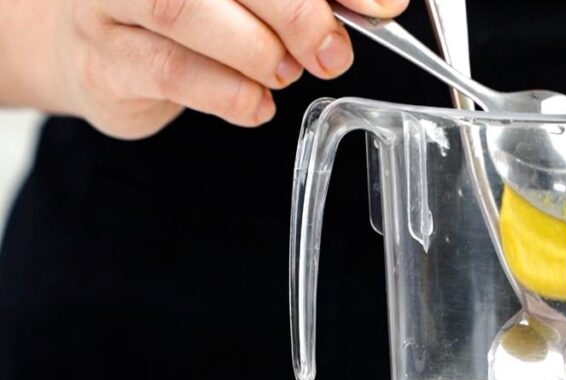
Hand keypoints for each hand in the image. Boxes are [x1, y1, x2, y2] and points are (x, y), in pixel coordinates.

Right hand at [39, 0, 407, 138]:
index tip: (378, 8)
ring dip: (255, 52)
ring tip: (285, 72)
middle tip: (331, 53)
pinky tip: (255, 105)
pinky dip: (229, 95)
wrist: (103, 53)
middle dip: (295, 13)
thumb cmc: (196, 16)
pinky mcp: (105, 59)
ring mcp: (110, 2)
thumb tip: (384, 6)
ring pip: (181, 11)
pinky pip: (169, 71)